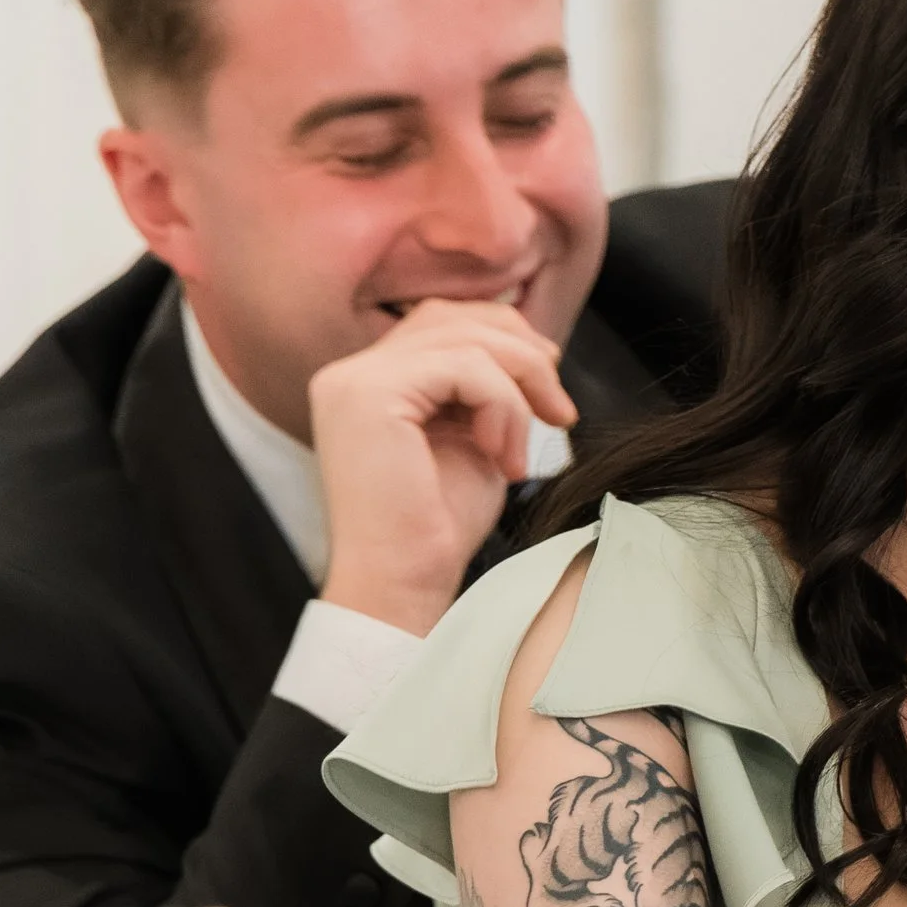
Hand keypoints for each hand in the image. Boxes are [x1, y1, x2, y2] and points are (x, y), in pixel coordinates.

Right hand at [312, 302, 578, 637]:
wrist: (401, 588)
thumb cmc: (436, 530)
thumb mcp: (471, 440)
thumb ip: (485, 391)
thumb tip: (534, 349)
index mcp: (366, 383)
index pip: (440, 323)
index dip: (504, 340)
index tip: (548, 389)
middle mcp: (349, 374)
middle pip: (453, 318)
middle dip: (521, 353)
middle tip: (558, 409)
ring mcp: (353, 381)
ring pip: (466, 339)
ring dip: (519, 388)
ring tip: (523, 452)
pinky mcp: (370, 396)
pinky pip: (465, 368)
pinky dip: (504, 408)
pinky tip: (505, 460)